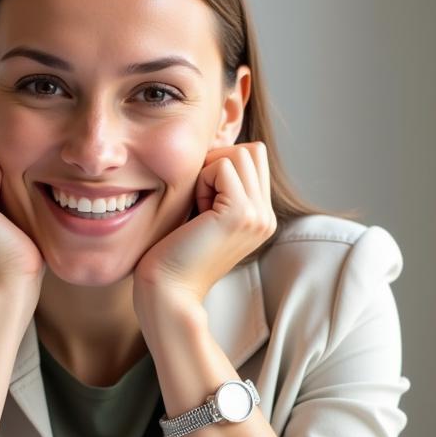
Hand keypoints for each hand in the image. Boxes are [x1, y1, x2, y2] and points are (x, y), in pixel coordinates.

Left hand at [133, 141, 275, 310]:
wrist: (168, 293)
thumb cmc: (173, 255)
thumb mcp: (203, 213)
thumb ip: (219, 185)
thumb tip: (216, 144)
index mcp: (260, 217)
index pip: (253, 158)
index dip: (220, 167)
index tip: (200, 203)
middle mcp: (266, 217)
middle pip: (252, 150)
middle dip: (217, 165)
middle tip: (198, 204)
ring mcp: (258, 216)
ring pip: (240, 153)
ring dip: (209, 174)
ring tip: (199, 210)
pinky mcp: (242, 214)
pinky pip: (222, 166)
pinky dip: (202, 182)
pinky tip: (196, 215)